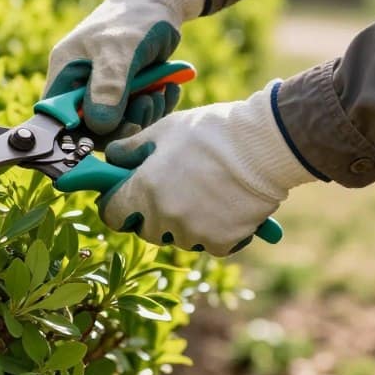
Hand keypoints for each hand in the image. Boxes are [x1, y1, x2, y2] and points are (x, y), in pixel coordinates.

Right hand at [45, 0, 203, 135]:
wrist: (161, 3)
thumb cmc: (134, 19)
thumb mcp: (121, 50)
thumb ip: (109, 86)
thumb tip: (98, 126)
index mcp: (65, 72)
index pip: (58, 117)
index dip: (78, 132)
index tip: (111, 130)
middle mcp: (79, 85)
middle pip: (90, 127)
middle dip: (122, 123)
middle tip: (146, 105)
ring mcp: (102, 90)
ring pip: (117, 124)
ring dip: (144, 114)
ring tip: (160, 91)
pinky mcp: (125, 93)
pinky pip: (136, 114)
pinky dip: (155, 107)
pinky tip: (167, 88)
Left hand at [100, 82, 315, 255]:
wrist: (263, 144)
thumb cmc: (208, 132)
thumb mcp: (162, 131)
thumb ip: (130, 149)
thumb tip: (111, 158)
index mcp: (144, 190)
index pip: (112, 215)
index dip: (114, 206)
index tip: (120, 198)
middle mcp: (165, 217)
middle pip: (145, 230)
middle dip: (148, 214)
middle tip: (165, 191)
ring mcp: (194, 232)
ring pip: (177, 238)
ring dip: (181, 223)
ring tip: (198, 194)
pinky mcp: (223, 241)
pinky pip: (208, 244)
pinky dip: (212, 231)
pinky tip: (221, 207)